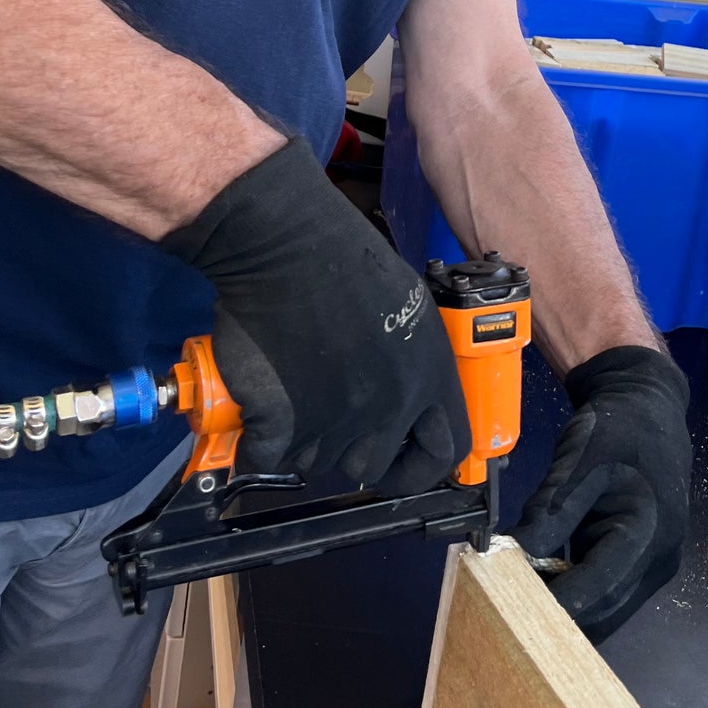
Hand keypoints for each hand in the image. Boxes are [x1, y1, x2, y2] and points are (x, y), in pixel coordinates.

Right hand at [161, 140, 470, 491]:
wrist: (282, 242)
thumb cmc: (343, 258)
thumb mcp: (407, 307)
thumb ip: (411, 362)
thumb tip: (402, 398)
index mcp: (429, 374)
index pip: (449, 448)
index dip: (424, 463)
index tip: (401, 461)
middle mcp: (391, 404)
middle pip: (375, 464)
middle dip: (351, 450)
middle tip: (328, 417)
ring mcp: (337, 419)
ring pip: (319, 461)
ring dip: (302, 438)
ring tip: (292, 389)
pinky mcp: (283, 423)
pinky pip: (268, 457)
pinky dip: (258, 438)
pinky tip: (258, 402)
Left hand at [512, 345, 689, 640]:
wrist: (648, 408)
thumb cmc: (617, 430)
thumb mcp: (576, 463)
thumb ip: (548, 514)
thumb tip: (511, 557)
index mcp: (650, 529)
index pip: (599, 584)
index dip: (556, 602)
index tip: (512, 610)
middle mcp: (661, 558)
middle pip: (605, 608)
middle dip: (558, 613)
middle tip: (507, 609)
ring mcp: (656, 565)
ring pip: (607, 609)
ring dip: (568, 609)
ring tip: (521, 599)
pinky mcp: (644, 564)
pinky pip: (609, 592)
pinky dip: (579, 593)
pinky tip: (546, 586)